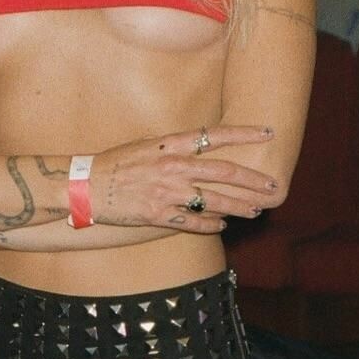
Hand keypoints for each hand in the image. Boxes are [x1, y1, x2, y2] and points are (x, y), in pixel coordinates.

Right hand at [89, 124, 277, 234]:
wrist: (85, 186)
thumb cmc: (116, 163)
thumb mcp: (147, 145)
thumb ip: (175, 147)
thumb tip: (202, 146)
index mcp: (170, 145)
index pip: (215, 135)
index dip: (245, 134)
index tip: (268, 133)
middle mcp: (172, 168)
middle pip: (224, 172)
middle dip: (253, 180)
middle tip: (272, 186)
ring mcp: (166, 193)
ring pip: (214, 201)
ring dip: (239, 207)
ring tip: (255, 210)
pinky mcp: (158, 215)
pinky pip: (193, 222)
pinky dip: (211, 225)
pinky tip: (222, 225)